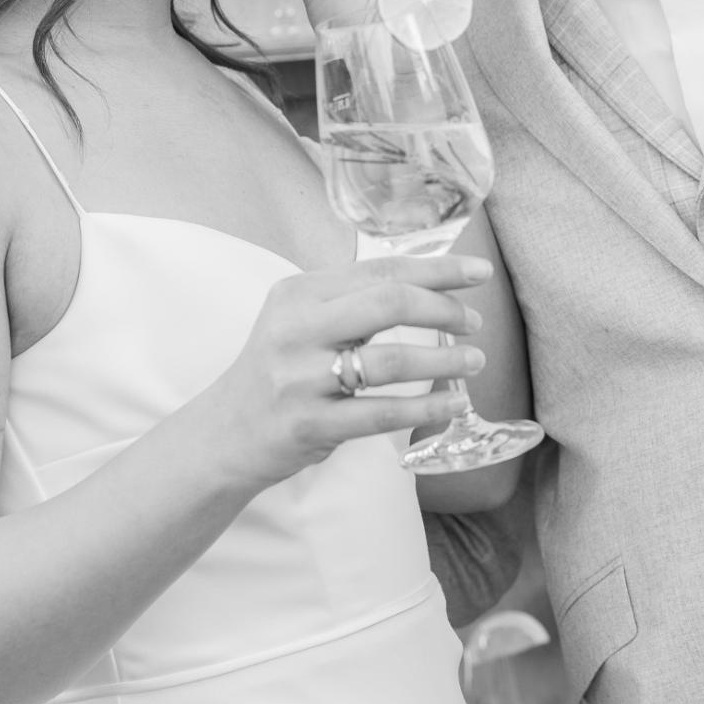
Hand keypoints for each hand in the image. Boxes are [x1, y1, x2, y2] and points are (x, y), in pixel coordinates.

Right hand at [212, 251, 491, 487]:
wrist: (225, 434)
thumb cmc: (279, 372)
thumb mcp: (301, 321)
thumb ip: (351, 300)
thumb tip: (430, 284)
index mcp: (299, 292)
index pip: (380, 269)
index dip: (437, 269)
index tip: (478, 272)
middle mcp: (297, 328)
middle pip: (389, 302)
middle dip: (443, 309)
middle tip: (474, 323)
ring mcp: (301, 378)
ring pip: (391, 360)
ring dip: (444, 360)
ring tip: (473, 360)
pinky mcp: (311, 424)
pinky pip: (382, 412)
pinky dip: (427, 406)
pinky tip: (454, 404)